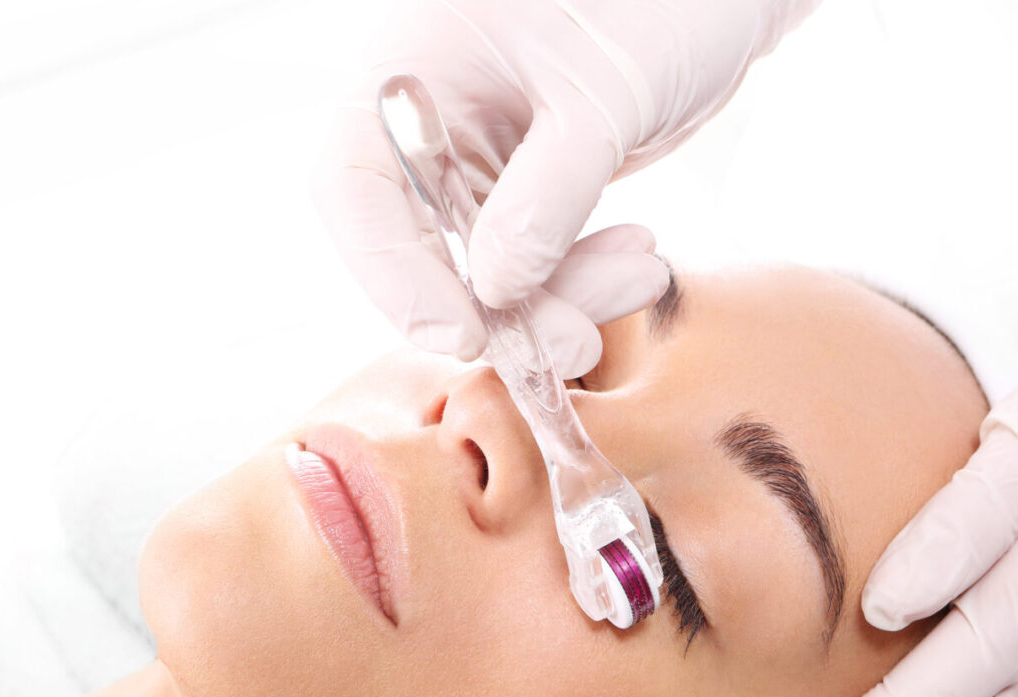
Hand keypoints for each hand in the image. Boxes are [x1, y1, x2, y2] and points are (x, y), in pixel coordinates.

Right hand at [311, 0, 817, 376]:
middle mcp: (426, 122)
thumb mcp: (606, 94)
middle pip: (417, 248)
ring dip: (558, 300)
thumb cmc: (661, 2)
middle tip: (574, 343)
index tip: (463, 334)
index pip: (356, 188)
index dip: (393, 274)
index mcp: (412, 69)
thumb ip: (547, 194)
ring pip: (480, 272)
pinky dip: (580, 279)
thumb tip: (496, 290)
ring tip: (641, 277)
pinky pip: (528, 263)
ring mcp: (471, 160)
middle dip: (499, 308)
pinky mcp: (519, 190)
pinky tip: (639, 259)